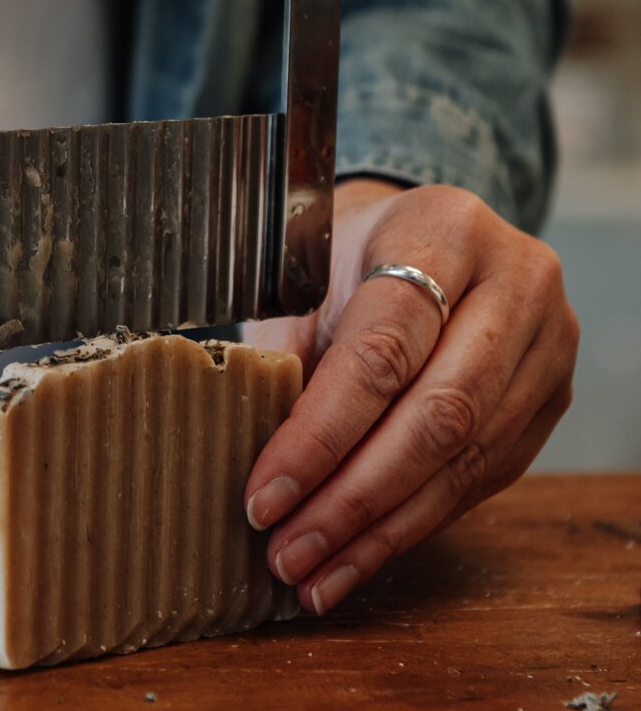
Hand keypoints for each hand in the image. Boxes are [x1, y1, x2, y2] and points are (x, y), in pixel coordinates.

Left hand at [241, 178, 577, 614]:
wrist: (424, 236)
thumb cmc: (348, 255)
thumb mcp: (304, 276)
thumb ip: (285, 353)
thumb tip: (256, 459)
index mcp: (444, 232)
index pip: (382, 351)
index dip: (321, 434)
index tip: (265, 494)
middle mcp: (515, 284)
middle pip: (436, 415)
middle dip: (351, 498)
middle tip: (287, 549)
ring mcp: (545, 346)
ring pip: (463, 459)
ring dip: (378, 529)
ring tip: (311, 571)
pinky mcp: (549, 400)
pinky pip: (480, 479)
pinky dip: (410, 525)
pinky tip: (356, 558)